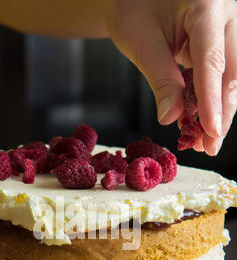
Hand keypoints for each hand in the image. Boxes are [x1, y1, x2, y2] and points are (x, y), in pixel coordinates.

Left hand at [103, 0, 236, 155]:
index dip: (212, 100)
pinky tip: (199, 123)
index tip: (211, 131)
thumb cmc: (132, 6)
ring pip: (229, 75)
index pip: (212, 61)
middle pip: (231, 71)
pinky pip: (218, 73)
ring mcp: (226, 25)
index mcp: (207, 5)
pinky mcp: (218, 39)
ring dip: (217, 110)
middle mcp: (225, 13)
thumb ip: (161, 80)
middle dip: (221, 112)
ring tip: (203, 142)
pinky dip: (208, 99)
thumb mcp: (141, 43)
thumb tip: (171, 118)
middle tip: (210, 146)